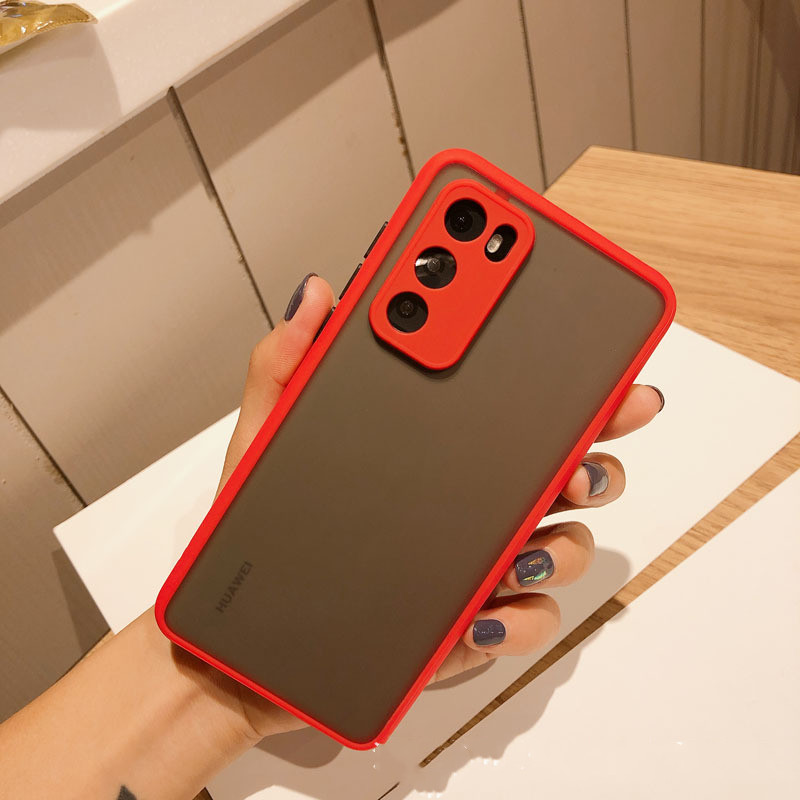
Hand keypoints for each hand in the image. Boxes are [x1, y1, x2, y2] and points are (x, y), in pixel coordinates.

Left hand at [210, 273, 664, 739]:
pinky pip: (524, 623)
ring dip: (568, 537)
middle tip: (607, 416)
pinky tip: (485, 611)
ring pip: (564, 544)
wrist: (245, 642)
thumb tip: (317, 294)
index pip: (509, 397)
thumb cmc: (264, 532)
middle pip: (565, 465)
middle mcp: (469, 501)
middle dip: (601, 439)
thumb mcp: (266, 439)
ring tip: (532, 536)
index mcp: (433, 448)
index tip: (583, 325)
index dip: (559, 363)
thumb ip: (286, 366)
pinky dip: (521, 618)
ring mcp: (476, 564)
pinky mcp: (467, 626)